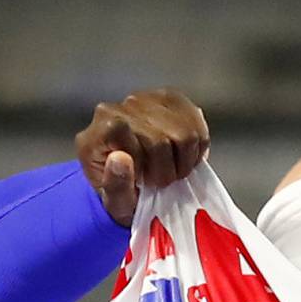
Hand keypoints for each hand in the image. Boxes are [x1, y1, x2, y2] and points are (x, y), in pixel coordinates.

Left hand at [76, 90, 211, 226]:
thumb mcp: (115, 203)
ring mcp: (149, 99)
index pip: (126, 131)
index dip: (143, 162)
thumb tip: (121, 158)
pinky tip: (182, 158)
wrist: (130, 179)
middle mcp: (123, 105)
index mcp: (101, 127)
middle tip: (160, 181)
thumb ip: (116, 185)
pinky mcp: (173, 100)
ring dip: (184, 161)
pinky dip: (197, 150)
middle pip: (161, 139)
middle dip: (167, 169)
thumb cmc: (121, 193)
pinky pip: (198, 127)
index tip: (143, 179)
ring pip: (186, 133)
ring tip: (171, 170)